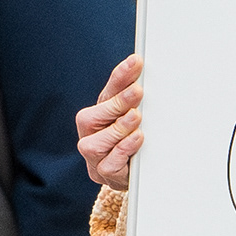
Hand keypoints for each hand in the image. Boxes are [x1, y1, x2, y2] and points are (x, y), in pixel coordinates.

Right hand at [76, 53, 144, 191]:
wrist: (128, 172)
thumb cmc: (128, 140)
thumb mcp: (133, 115)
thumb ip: (135, 95)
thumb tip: (146, 69)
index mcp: (97, 114)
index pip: (106, 92)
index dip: (120, 77)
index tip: (135, 62)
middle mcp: (89, 134)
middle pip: (92, 118)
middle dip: (117, 103)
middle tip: (137, 92)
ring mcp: (94, 156)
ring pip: (96, 143)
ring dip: (119, 128)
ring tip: (136, 117)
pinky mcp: (103, 173)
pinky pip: (109, 164)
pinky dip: (123, 150)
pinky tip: (136, 138)